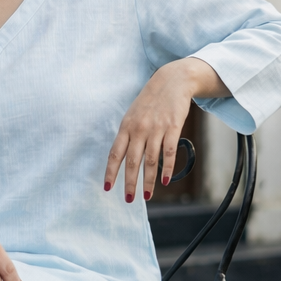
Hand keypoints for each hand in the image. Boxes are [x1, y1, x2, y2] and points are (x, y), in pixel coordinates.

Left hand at [104, 58, 226, 202]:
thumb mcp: (133, 115)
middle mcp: (139, 129)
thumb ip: (128, 134)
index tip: (108, 188)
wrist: (172, 80)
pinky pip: (168, 151)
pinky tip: (165, 180)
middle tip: (128, 199)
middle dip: (129, 182)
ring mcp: (156, 128)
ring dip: (148, 180)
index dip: (111, 172)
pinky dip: (167, 167)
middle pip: (132, 161)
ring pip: (150, 160)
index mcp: (126, 126)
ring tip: (146, 196)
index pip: (115, 154)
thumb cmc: (150, 101)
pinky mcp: (172, 127)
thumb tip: (122, 157)